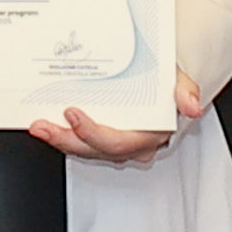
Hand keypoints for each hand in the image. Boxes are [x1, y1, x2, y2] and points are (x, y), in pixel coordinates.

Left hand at [27, 77, 203, 164]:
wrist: (160, 83)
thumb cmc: (166, 84)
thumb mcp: (178, 81)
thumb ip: (185, 92)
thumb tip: (192, 106)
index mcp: (149, 134)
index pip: (119, 142)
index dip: (93, 133)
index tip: (73, 114)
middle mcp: (131, 145)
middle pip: (95, 150)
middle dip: (66, 140)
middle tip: (44, 126)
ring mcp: (115, 144)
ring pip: (84, 150)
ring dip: (59, 140)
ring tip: (39, 127)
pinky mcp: (101, 140)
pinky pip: (80, 144)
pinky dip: (62, 136)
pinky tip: (46, 126)